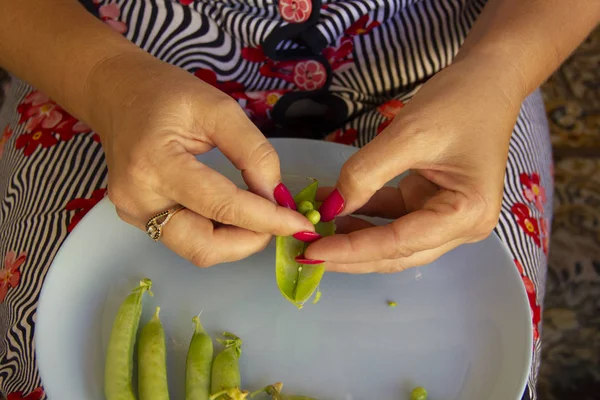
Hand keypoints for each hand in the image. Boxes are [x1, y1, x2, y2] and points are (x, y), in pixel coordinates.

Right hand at [88, 54, 313, 266]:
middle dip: (249, 241)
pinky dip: (217, 232)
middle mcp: (138, 198)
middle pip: (203, 247)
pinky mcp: (137, 218)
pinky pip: (186, 238)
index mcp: (155, 164)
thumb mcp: (218, 108)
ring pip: (196, 250)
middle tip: (277, 221)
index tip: (299, 223)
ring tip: (257, 214)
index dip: (266, 219)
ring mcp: (134, 213)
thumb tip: (275, 195)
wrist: (117, 93)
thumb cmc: (167, 93)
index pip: (221, 206)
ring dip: (235, 241)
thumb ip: (253, 152)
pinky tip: (231, 212)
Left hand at [305, 59, 523, 272]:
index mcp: (467, 214)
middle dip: (351, 253)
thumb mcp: (409, 135)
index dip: (353, 250)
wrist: (486, 77)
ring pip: (391, 239)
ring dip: (353, 237)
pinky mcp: (429, 202)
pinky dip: (363, 215)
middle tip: (307, 252)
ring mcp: (445, 216)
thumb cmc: (459, 101)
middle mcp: (460, 225)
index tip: (313, 251)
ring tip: (315, 231)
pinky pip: (391, 217)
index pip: (399, 243)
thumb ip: (366, 174)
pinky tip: (333, 208)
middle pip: (396, 252)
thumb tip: (331, 207)